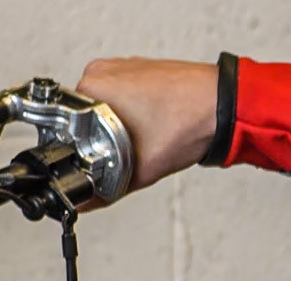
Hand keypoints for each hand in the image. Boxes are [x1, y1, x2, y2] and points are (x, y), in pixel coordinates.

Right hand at [74, 57, 223, 191]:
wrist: (224, 107)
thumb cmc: (188, 123)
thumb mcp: (139, 170)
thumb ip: (105, 192)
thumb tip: (85, 202)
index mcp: (91, 86)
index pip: (66, 126)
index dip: (83, 151)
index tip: (99, 161)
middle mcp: (103, 71)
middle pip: (86, 120)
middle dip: (103, 142)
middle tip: (128, 153)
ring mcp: (123, 67)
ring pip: (107, 111)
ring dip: (120, 130)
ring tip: (147, 138)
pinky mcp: (141, 70)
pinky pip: (127, 100)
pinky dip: (136, 117)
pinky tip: (155, 127)